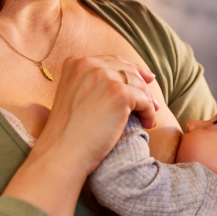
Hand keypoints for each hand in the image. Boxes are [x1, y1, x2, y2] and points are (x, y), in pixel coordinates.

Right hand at [43, 55, 160, 173]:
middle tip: (154, 102)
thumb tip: (127, 76)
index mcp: (76, 63)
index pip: (112, 61)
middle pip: (127, 69)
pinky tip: (148, 124)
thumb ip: (92, 82)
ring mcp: (105, 77)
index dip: (131, 70)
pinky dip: (150, 113)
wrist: (62, 154)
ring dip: (147, 101)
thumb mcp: (73, 96)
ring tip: (150, 116)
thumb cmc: (68, 133)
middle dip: (142, 85)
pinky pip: (145, 100)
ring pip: (138, 84)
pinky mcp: (120, 93)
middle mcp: (89, 65)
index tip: (145, 79)